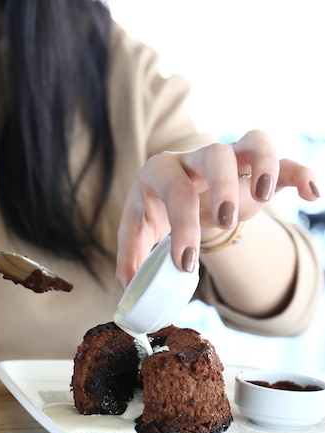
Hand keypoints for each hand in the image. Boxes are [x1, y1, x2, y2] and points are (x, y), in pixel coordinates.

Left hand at [116, 129, 319, 288]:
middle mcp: (196, 159)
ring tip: (263, 198)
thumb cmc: (154, 211)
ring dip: (265, 166)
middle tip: (224, 222)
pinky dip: (299, 174)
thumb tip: (128, 288)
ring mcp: (229, 162)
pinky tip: (313, 194)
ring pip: (254, 142)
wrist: (172, 194)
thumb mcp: (136, 232)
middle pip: (216, 153)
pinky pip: (283, 162)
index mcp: (161, 171)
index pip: (174, 190)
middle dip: (224, 186)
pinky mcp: (253, 172)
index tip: (186, 263)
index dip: (182, 226)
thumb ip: (130, 258)